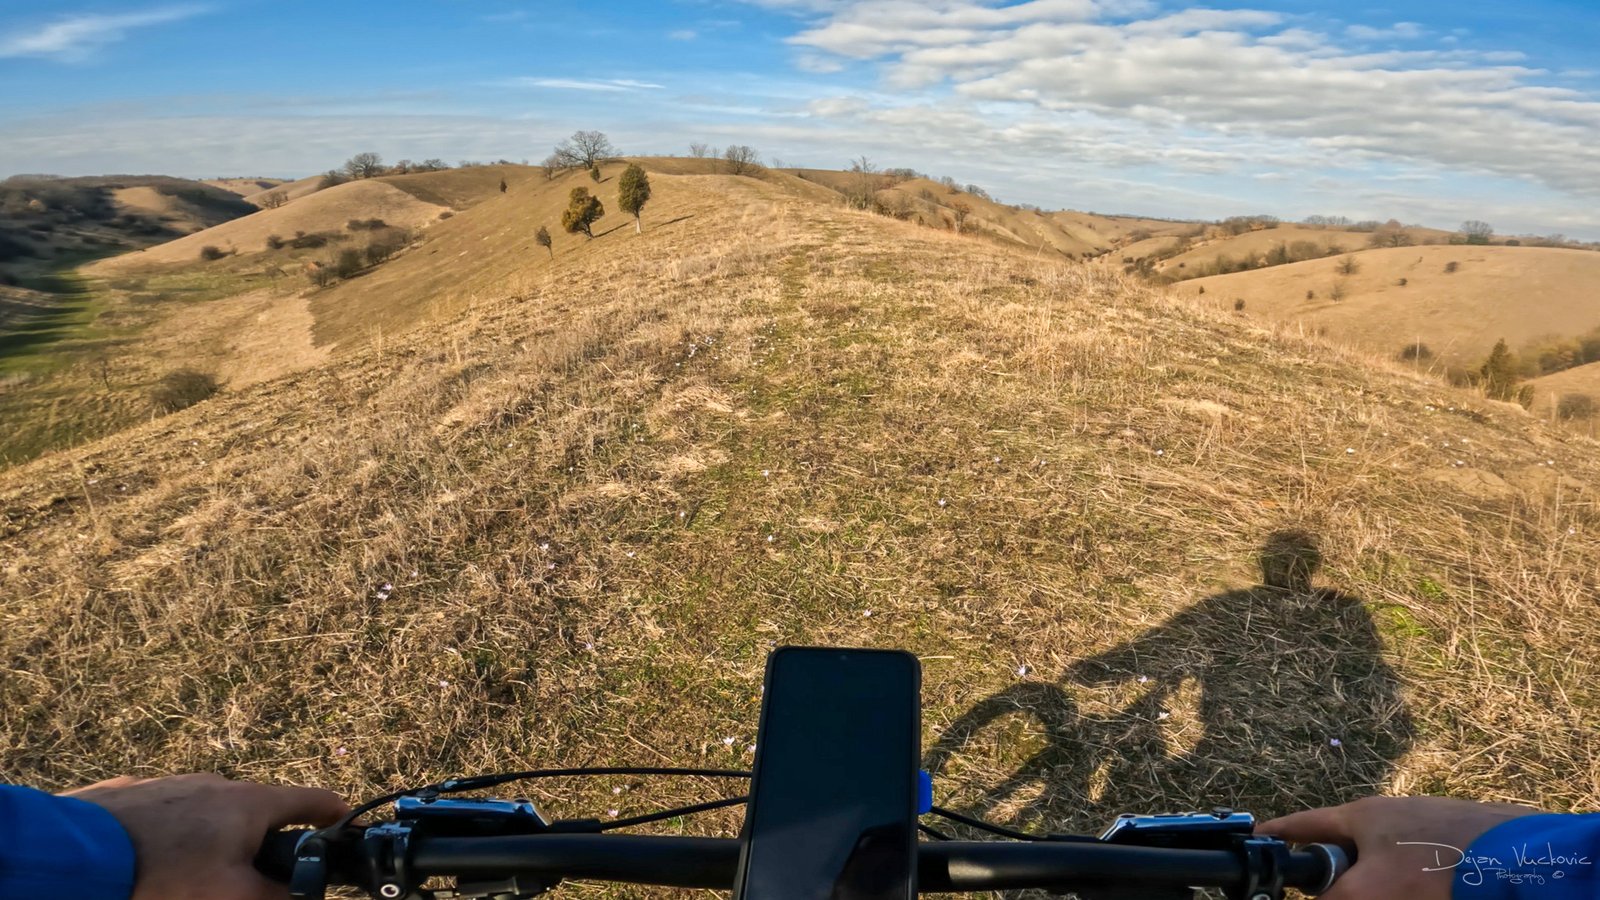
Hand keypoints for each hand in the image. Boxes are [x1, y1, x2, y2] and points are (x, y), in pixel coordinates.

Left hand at [64, 773, 348, 899]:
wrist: (78, 853)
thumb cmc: (164, 872)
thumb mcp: (230, 895)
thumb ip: (274, 897)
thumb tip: (300, 897)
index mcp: (252, 802)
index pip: (314, 800)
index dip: (336, 817)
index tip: (345, 830)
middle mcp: (220, 782)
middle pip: (260, 813)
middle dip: (264, 843)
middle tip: (252, 877)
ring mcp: (177, 782)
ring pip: (213, 815)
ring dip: (217, 840)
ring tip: (192, 874)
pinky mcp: (138, 792)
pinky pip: (172, 813)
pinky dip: (176, 835)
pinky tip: (156, 861)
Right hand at [1259, 796, 1541, 899]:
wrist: (1514, 858)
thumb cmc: (1433, 865)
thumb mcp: (1369, 891)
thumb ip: (1332, 899)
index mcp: (1361, 815)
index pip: (1303, 824)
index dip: (1276, 835)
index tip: (1255, 841)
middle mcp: (1390, 815)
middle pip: (1344, 847)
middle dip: (1333, 872)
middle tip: (1328, 890)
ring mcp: (1424, 826)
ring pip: (1381, 861)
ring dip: (1373, 884)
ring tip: (1379, 895)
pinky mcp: (1453, 844)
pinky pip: (1413, 868)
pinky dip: (1405, 885)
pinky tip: (1414, 896)